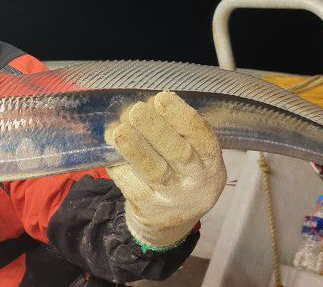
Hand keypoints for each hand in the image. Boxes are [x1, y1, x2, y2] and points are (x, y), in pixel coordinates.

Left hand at [105, 91, 226, 249]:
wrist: (171, 223)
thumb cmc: (180, 175)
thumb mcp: (193, 157)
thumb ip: (177, 133)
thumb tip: (147, 103)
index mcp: (211, 164)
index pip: (203, 138)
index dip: (182, 117)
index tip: (162, 97)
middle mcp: (197, 183)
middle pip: (179, 154)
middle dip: (157, 130)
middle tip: (137, 110)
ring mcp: (172, 199)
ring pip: (154, 172)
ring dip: (135, 149)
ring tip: (120, 131)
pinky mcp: (148, 209)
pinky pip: (131, 184)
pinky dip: (119, 165)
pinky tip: (111, 150)